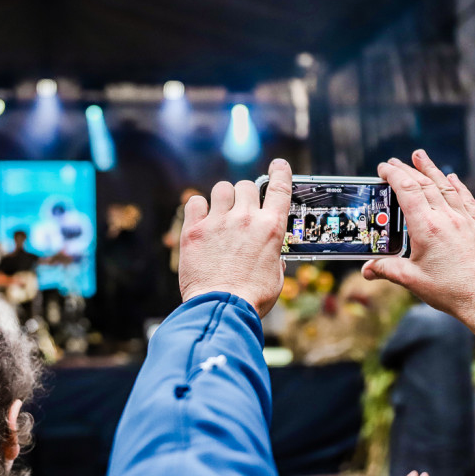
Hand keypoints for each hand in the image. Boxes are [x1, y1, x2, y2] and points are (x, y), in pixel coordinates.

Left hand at [179, 159, 291, 316]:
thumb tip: (275, 258)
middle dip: (245, 195)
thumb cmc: (251, 298)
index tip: (278, 165)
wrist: (221, 309)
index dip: (280, 172)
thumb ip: (275, 260)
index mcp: (270, 228)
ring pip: (222, 188)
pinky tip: (201, 219)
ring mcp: (218, 222)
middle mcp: (246, 219)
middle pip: (246, 185)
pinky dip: (198, 207)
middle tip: (241, 210)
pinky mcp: (194, 230)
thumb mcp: (276, 278)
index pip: (280, 188)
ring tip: (220, 214)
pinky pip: (195, 202)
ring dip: (223, 198)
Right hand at [362, 150, 474, 345]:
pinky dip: (457, 186)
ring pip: (445, 186)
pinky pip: (466, 199)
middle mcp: (446, 218)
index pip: (407, 190)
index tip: (384, 168)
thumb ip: (387, 270)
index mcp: (426, 227)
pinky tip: (452, 178)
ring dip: (431, 169)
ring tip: (420, 156)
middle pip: (424, 184)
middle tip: (395, 161)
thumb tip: (367, 269)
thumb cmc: (451, 291)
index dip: (394, 175)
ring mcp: (465, 220)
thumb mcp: (412, 280)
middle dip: (407, 169)